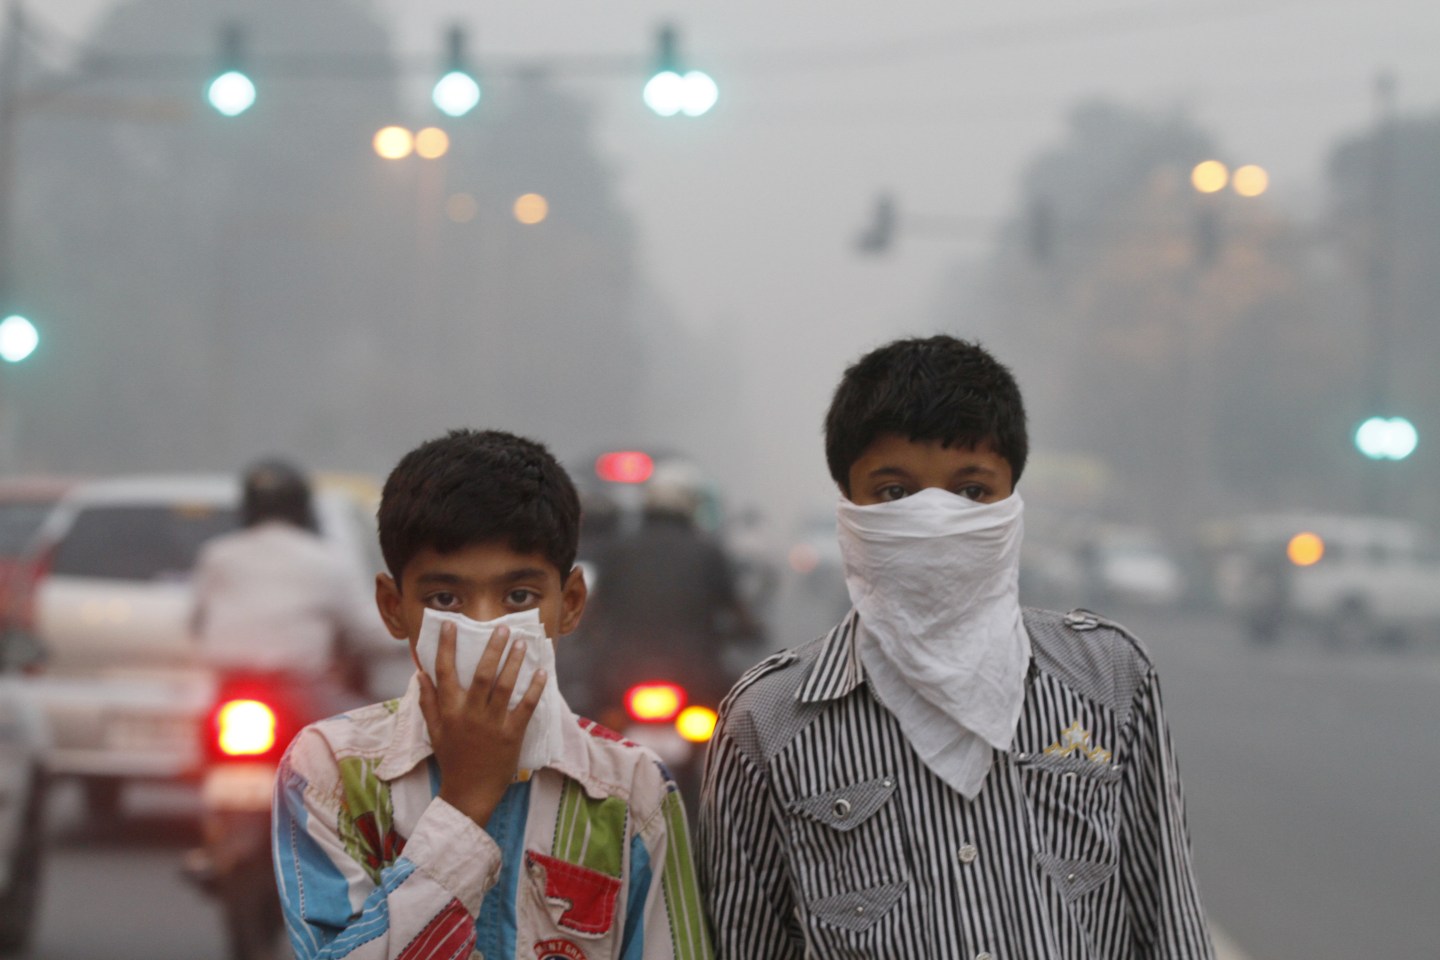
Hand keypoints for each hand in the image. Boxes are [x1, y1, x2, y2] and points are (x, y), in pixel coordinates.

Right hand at [417, 621, 546, 827]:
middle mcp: (470, 714)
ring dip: (514, 662)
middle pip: (482, 674)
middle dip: (492, 649)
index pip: (445, 672)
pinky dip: (535, 688)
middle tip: (502, 628)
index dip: (446, 647)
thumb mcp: (435, 731)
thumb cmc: (451, 759)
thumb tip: (420, 674)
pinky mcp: (512, 735)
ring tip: (521, 643)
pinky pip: (526, 707)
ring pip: (505, 686)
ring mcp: (492, 724)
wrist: (469, 793)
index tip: (450, 625)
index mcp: (449, 711)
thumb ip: (428, 702)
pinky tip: (541, 672)